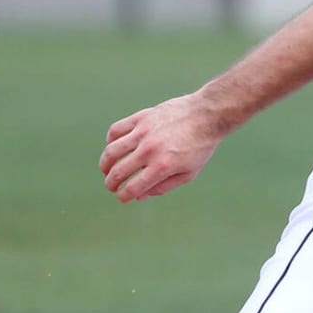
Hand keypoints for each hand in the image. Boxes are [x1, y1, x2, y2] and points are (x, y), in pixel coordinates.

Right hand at [98, 93, 220, 202]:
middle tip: (111, 186)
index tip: (122, 197)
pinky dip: (111, 141)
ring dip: (105, 164)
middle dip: (111, 183)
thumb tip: (139, 196)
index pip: (133, 188)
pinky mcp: (141, 117)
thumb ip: (163, 187)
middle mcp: (150, 150)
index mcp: (162, 167)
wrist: (207, 115)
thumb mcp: (188, 173)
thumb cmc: (200, 147)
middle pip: (118, 172)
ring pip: (112, 151)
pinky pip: (116, 130)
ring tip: (106, 169)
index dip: (123, 196)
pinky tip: (114, 147)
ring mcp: (143, 132)